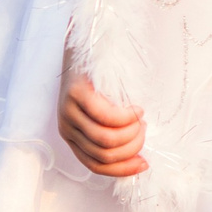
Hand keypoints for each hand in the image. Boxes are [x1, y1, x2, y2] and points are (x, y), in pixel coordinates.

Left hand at [59, 53, 146, 177]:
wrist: (85, 42)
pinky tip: (137, 109)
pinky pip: (106, 117)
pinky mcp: (77, 94)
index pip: (95, 165)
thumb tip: (136, 155)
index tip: (144, 163)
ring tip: (141, 119)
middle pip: (104, 155)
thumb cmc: (99, 78)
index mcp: (72, 137)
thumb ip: (112, 132)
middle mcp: (67, 127)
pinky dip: (127, 118)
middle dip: (132, 148)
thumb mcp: (103, 111)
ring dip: (131, 134)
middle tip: (144, 130)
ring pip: (106, 140)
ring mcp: (69, 111)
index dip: (122, 169)